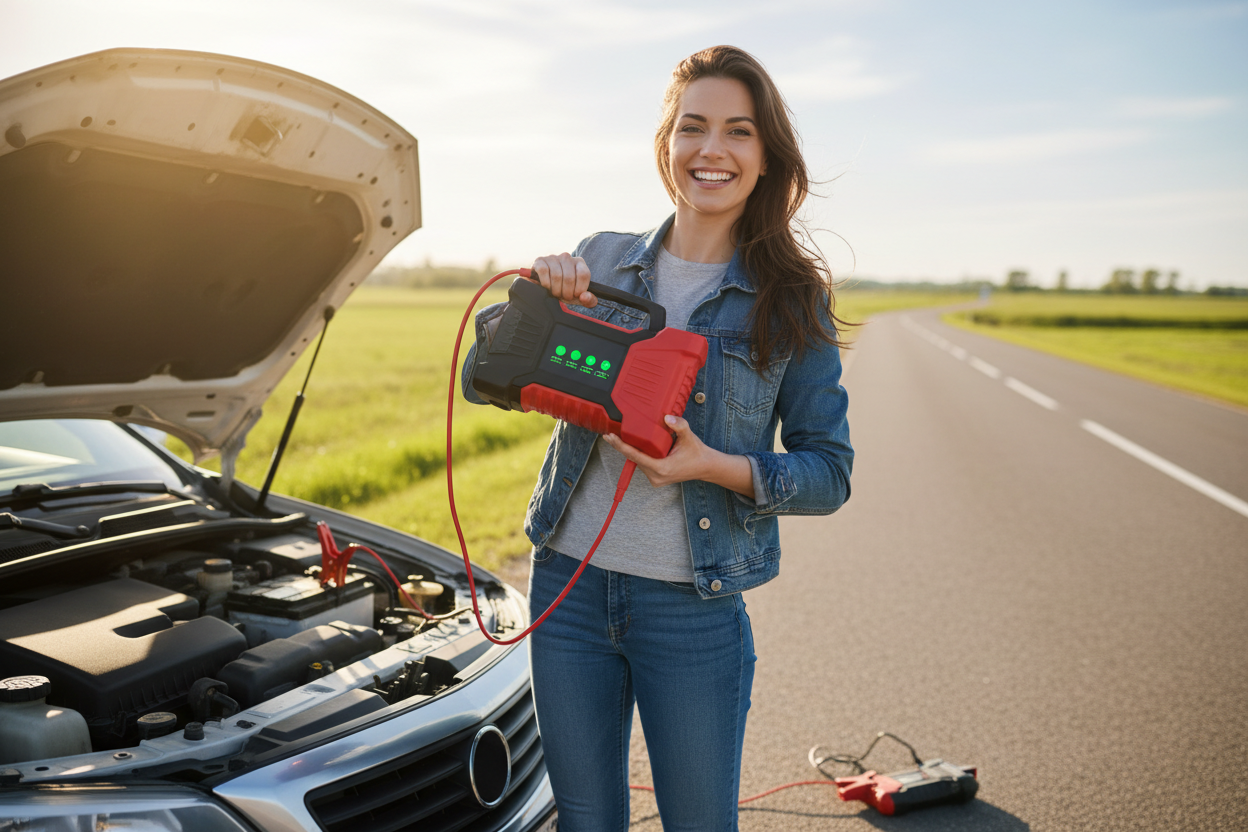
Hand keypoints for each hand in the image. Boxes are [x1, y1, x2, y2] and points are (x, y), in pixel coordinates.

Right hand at [530, 253, 595, 307]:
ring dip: (556, 290)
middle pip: (569, 277)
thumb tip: (584, 297)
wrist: (548, 287)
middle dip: (566, 292)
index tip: (575, 295)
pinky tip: (547, 287)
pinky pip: (543, 271)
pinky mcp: (540, 261)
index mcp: (579, 263)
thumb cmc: (566, 291)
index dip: (580, 289)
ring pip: (556, 276)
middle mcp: (567, 257)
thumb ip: (589, 300)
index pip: (583, 274)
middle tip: (564, 297)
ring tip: (556, 293)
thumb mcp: (579, 297)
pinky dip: (545, 283)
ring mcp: (553, 258)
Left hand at [603, 415, 754, 498]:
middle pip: (633, 458)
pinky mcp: (656, 478)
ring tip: (621, 437)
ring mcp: (655, 479)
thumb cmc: (697, 453)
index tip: (610, 437)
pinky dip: (639, 454)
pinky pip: (643, 464)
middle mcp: (656, 476)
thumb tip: (667, 417)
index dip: (621, 446)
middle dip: (623, 446)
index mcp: (661, 468)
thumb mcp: (689, 437)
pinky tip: (635, 445)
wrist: (705, 467)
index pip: (635, 456)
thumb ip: (679, 426)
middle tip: (610, 434)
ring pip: (638, 461)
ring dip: (631, 450)